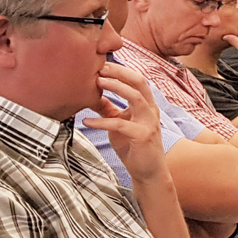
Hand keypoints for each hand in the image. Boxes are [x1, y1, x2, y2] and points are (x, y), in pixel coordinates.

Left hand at [82, 63, 167, 182]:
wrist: (148, 172)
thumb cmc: (134, 147)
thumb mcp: (120, 124)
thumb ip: (109, 109)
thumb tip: (93, 96)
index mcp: (147, 105)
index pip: (137, 80)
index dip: (121, 70)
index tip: (102, 65)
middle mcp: (151, 111)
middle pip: (139, 82)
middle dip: (119, 72)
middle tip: (100, 67)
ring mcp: (148, 123)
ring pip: (135, 97)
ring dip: (116, 87)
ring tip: (97, 83)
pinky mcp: (142, 136)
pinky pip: (120, 124)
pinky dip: (101, 122)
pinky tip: (87, 122)